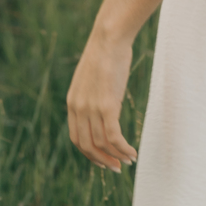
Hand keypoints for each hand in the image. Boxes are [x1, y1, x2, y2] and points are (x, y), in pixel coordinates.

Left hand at [67, 27, 136, 171]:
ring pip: (103, 144)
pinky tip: (133, 153)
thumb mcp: (91, 78)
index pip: (76, 139)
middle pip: (87, 146)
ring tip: (130, 161)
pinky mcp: (107, 106)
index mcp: (72, 102)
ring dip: (117, 156)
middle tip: (117, 168)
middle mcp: (79, 108)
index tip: (103, 160)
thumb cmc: (105, 54)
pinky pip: (114, 137)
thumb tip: (101, 108)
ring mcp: (91, 108)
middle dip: (103, 161)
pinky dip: (123, 149)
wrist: (109, 37)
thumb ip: (91, 95)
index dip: (90, 154)